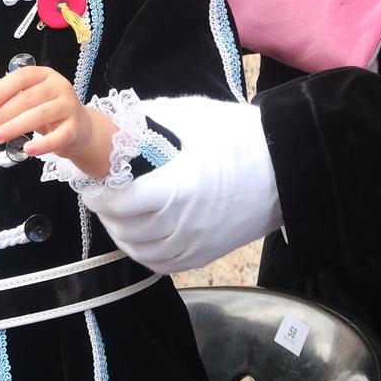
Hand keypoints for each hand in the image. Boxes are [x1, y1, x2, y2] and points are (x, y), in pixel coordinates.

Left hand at [0, 65, 112, 175]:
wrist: (78, 128)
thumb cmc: (45, 108)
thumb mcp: (22, 97)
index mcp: (44, 75)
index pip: (21, 77)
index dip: (2, 90)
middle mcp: (59, 86)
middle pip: (28, 98)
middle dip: (3, 113)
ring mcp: (69, 107)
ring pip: (40, 115)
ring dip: (15, 127)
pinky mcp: (75, 129)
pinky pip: (58, 137)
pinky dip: (42, 144)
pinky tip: (27, 150)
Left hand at [84, 96, 281, 272]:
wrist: (288, 167)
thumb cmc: (241, 137)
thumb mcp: (193, 116)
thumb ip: (150, 119)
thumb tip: (118, 121)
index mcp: (179, 188)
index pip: (123, 202)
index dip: (101, 195)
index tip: (92, 184)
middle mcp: (185, 223)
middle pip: (127, 229)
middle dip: (107, 213)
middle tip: (101, 195)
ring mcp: (197, 243)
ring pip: (142, 252)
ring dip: (122, 235)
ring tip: (117, 215)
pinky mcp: (207, 254)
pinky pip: (163, 264)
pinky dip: (144, 253)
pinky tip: (140, 235)